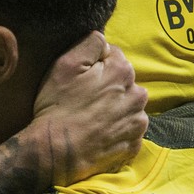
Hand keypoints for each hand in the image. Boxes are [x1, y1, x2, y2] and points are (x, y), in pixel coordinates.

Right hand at [29, 32, 147, 185]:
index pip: (113, 56)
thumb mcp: (65, 64)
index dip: (94, 65)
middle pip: (123, 82)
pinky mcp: (134, 144)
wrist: (55, 152)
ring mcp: (138, 122)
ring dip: (114, 108)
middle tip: (83, 99)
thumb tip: (104, 40)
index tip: (80, 79)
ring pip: (128, 105)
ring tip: (91, 117)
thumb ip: (91, 43)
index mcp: (123, 71)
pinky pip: (128, 129)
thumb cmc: (57, 106)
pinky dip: (117, 129)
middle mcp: (138, 95)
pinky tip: (98, 132)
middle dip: (107, 86)